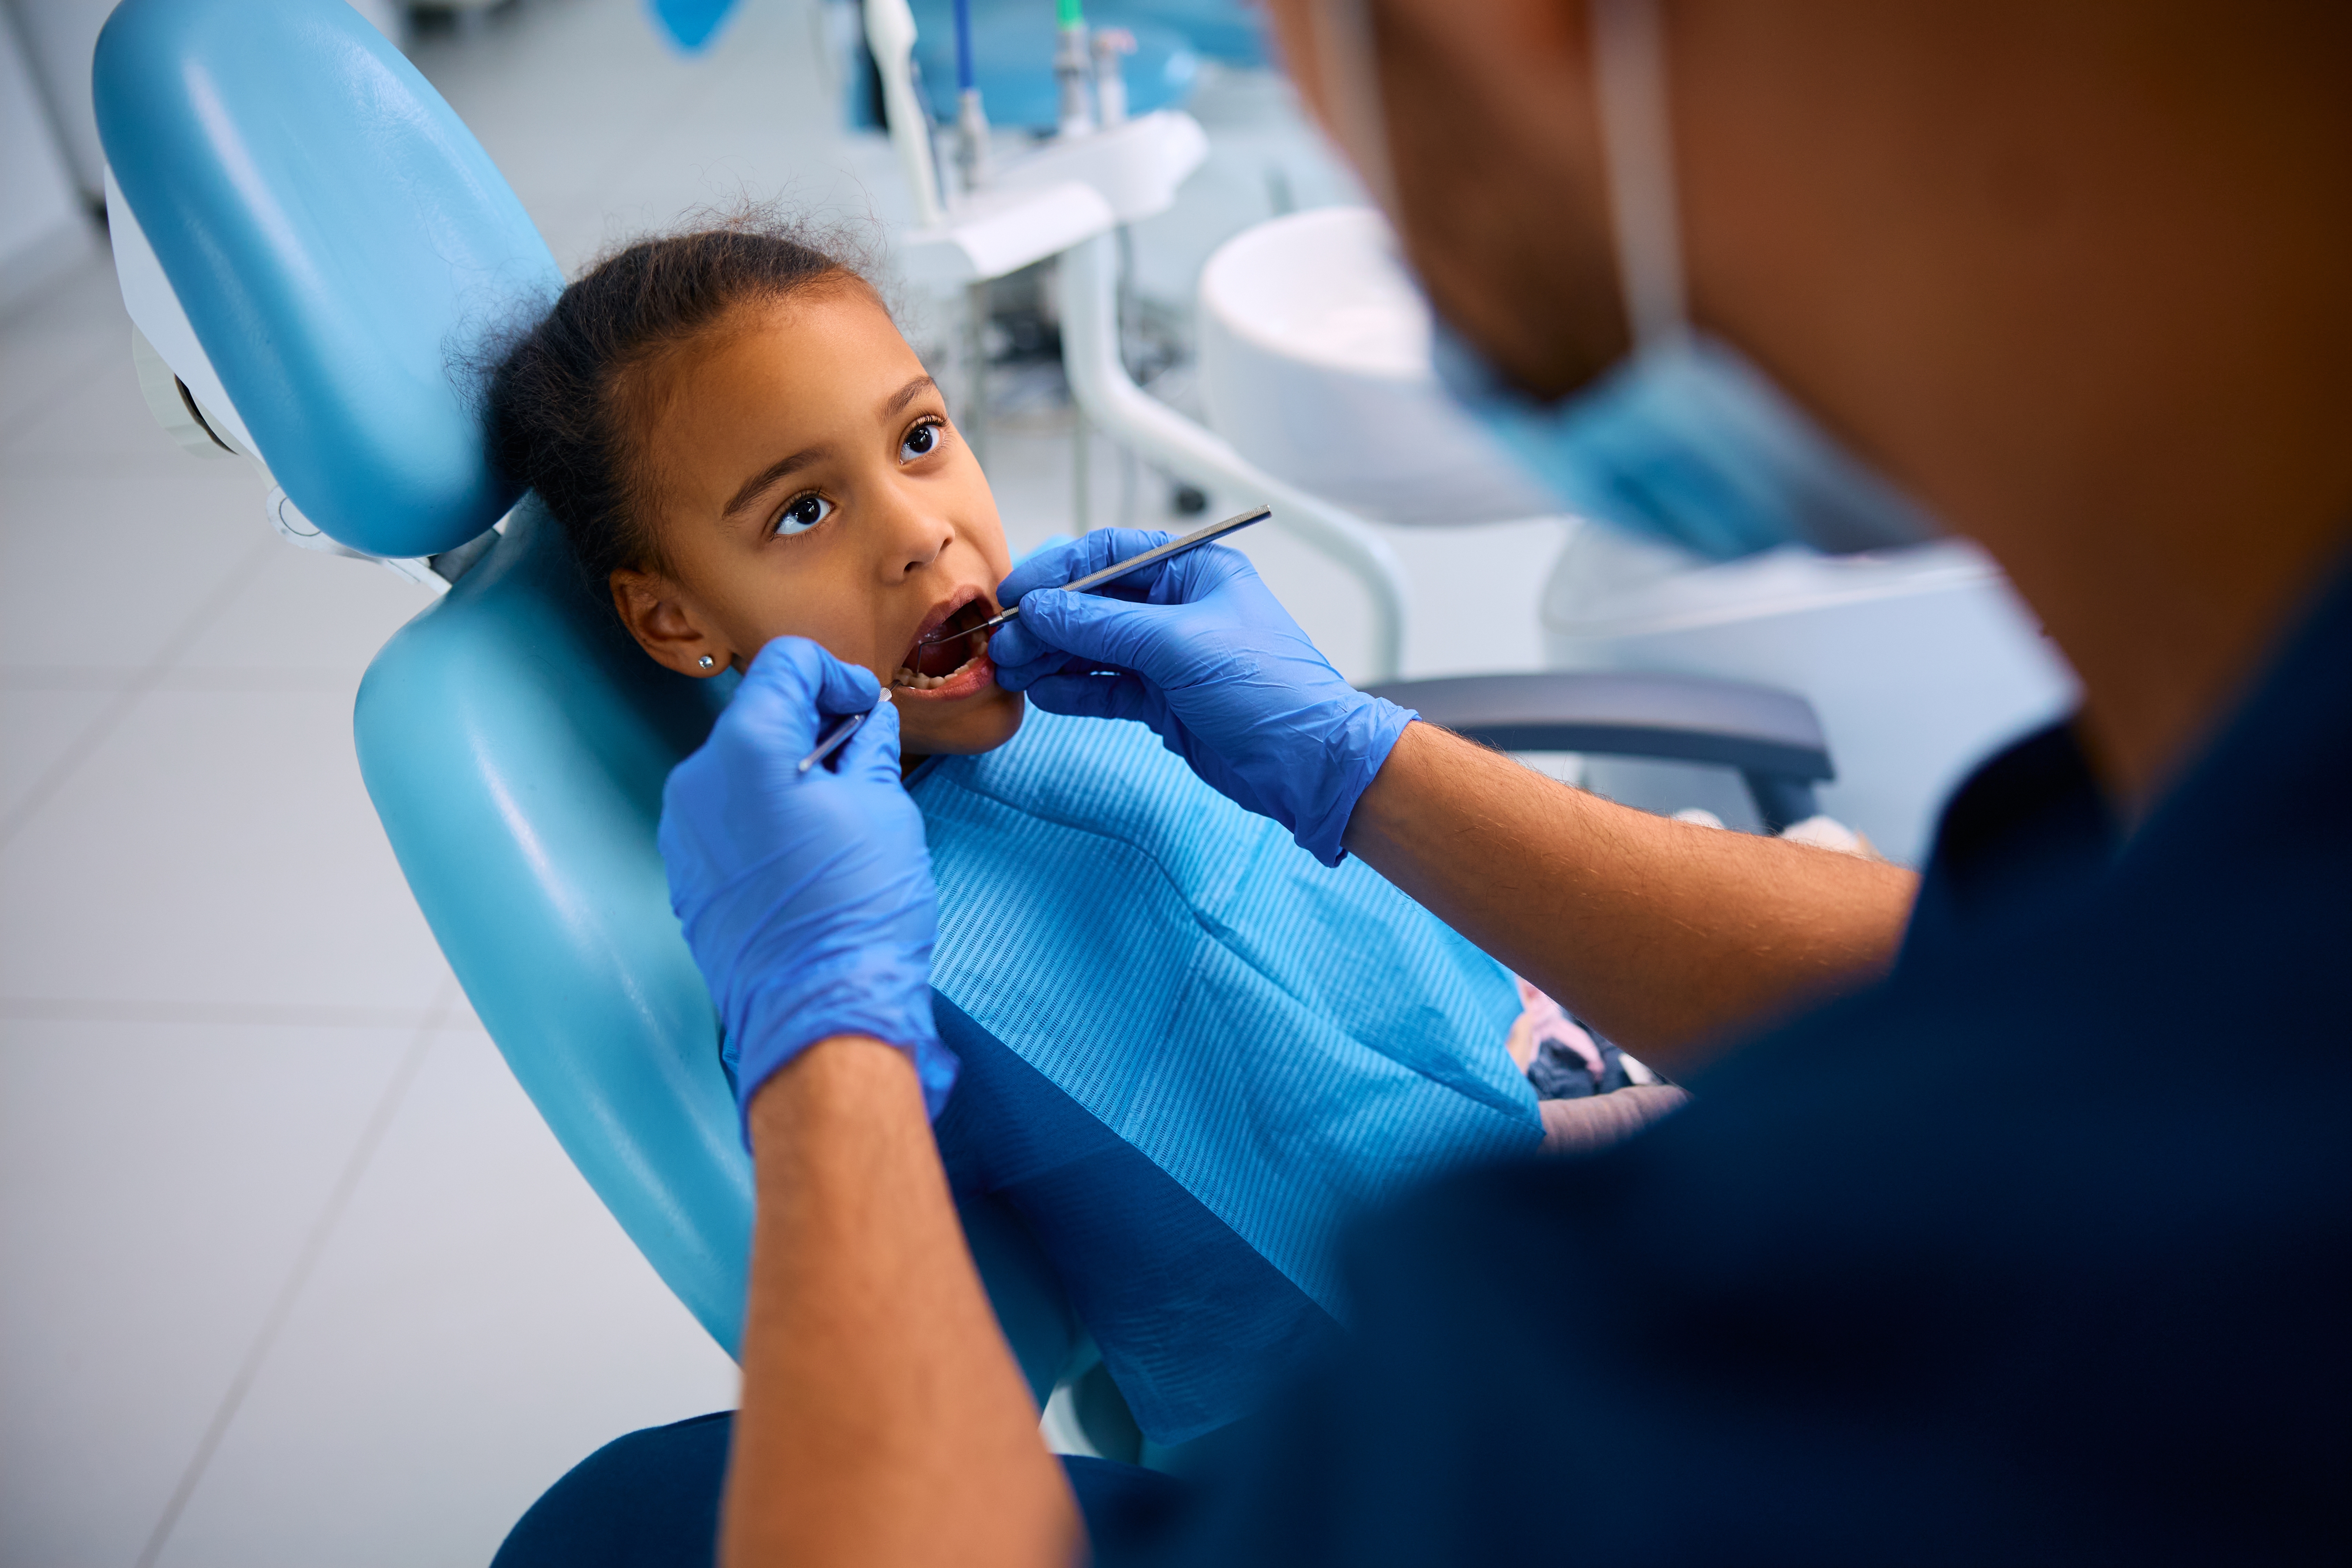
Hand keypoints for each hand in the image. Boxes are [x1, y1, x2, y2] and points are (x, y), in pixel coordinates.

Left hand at [657, 637, 954, 1123]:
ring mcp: (683, 831)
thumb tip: (867, 721)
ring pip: (741, 770)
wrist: (820, 1011)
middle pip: (758, 716)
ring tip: (842, 812)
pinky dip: (766, 815)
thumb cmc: (857, 909)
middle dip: (814, 723)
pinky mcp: (686, 875)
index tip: (867, 707)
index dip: (836, 674)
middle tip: (866, 756)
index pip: (787, 664)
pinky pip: (726, 820)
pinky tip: (808, 852)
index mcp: (746, 747)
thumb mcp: (883, 808)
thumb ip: (868, 749)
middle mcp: (697, 779)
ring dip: (790, 772)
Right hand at [988, 529, 1414, 864]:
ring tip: (1012, 670)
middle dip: (1047, 622)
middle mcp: (1179, 608)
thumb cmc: (1270, 690)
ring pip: (1094, 649)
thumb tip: (1042, 608)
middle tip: (1004, 643)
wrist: (1308, 765)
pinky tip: (1044, 694)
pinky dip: (1074, 691)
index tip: (1017, 595)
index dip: (1058, 572)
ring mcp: (1170, 657)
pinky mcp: (1164, 700)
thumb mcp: (1179, 645)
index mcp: (1194, 571)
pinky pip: (1106, 688)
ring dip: (1052, 658)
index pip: (1111, 555)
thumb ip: (1103, 626)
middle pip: (1094, 604)